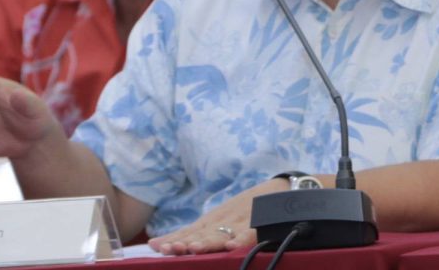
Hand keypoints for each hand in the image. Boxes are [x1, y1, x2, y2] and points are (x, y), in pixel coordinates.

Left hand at [148, 177, 287, 254]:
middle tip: (171, 249)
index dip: (176, 238)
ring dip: (209, 241)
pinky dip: (242, 239)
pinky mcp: (261, 223)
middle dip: (186, 241)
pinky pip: (251, 233)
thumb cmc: (246, 207)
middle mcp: (225, 219)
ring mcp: (242, 221)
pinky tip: (233, 245)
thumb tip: (158, 244)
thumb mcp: (219, 218)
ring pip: (223, 233)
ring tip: (195, 248)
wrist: (280, 190)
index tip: (159, 246)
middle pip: (203, 232)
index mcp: (214, 219)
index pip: (191, 230)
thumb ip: (192, 233)